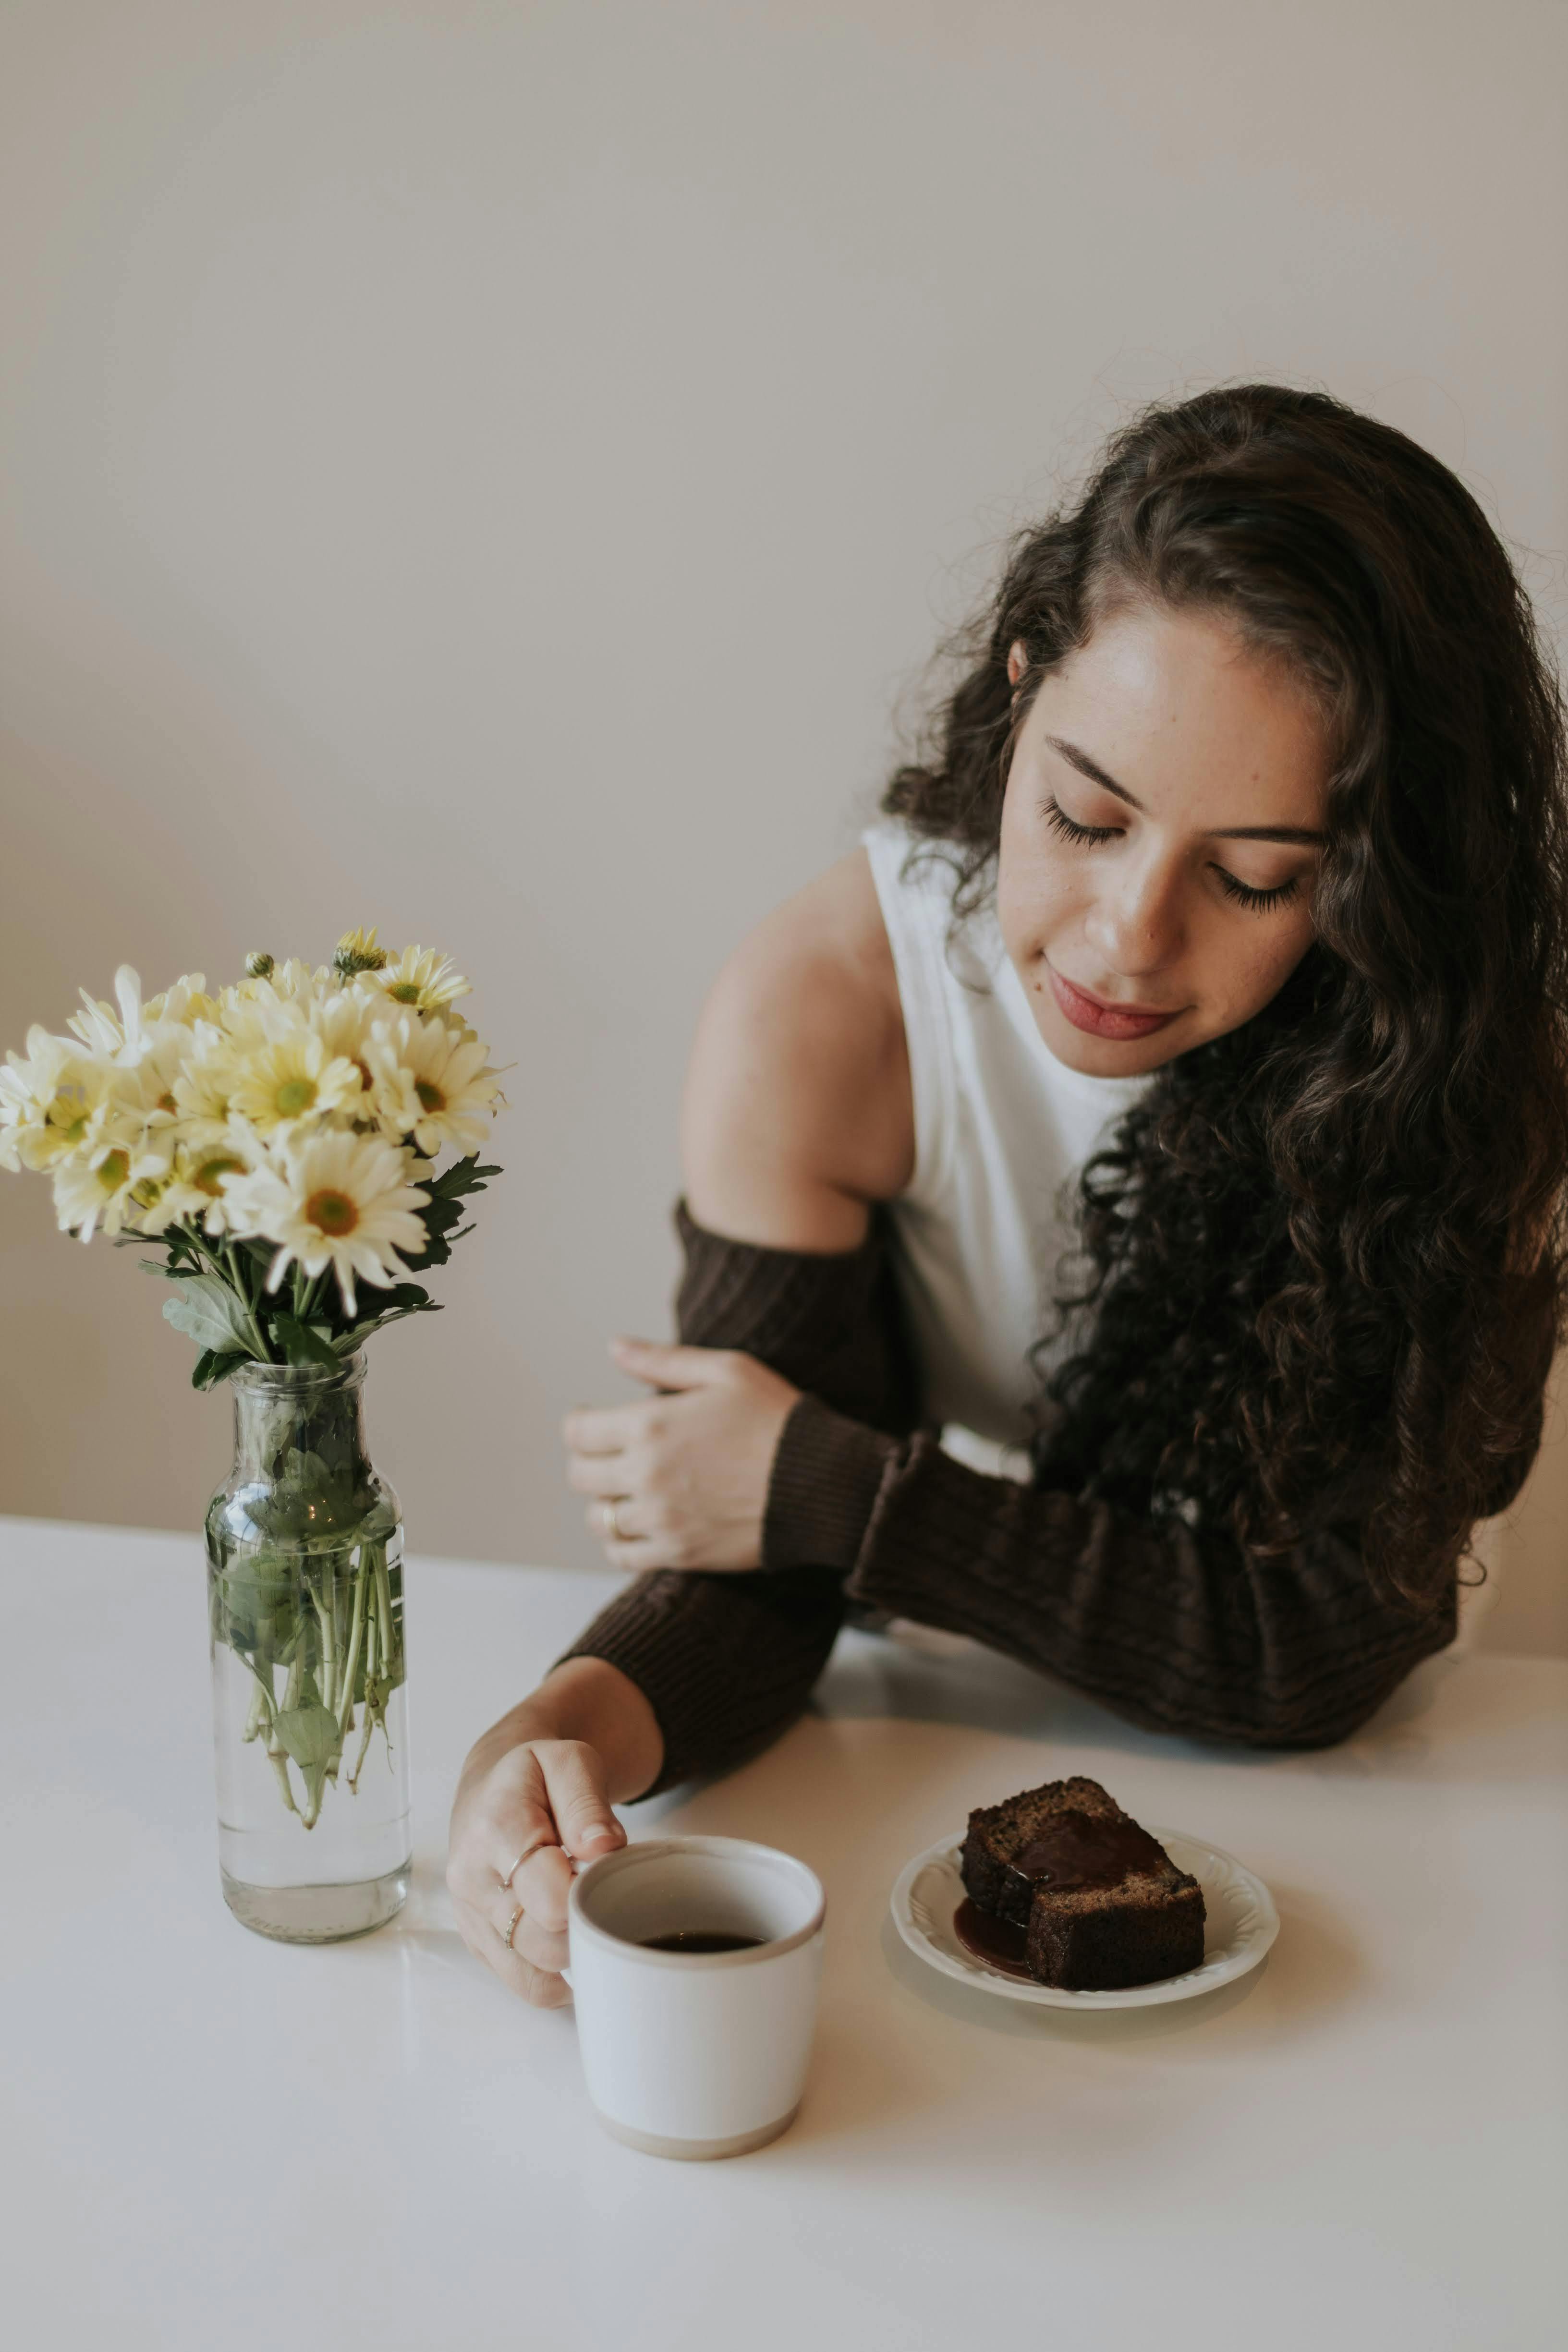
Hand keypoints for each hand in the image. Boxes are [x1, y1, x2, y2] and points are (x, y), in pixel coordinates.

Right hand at [447, 1712, 626, 2006]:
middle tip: (604, 1895)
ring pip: (533, 1974)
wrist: (490, 1785)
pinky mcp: (475, 1940)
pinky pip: (522, 1983)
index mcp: (496, 1828)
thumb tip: (603, 1850)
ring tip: (589, 1917)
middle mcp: (472, 1878)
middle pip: (544, 1943)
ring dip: (573, 1958)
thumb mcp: (569, 1762)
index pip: (550, 1898)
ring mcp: (470, 1915)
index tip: (609, 1875)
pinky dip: (556, 1977)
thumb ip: (588, 1805)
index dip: (591, 1896)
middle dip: (586, 1927)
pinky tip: (574, 1945)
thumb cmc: (536, 1775)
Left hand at [563, 1338, 800, 1571]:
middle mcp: (646, 1474)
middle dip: (589, 1461)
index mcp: (651, 1425)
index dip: (579, 1424)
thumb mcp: (726, 1370)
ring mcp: (661, 1518)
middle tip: (610, 1454)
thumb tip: (613, 1347)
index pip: (578, 1432)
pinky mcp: (679, 1553)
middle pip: (581, 1475)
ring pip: (598, 1517)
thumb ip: (662, 1360)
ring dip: (605, 1502)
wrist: (822, 1482)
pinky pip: (622, 1554)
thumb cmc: (777, 1418)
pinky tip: (639, 1524)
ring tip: (627, 1490)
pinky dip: (620, 1541)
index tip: (591, 1421)